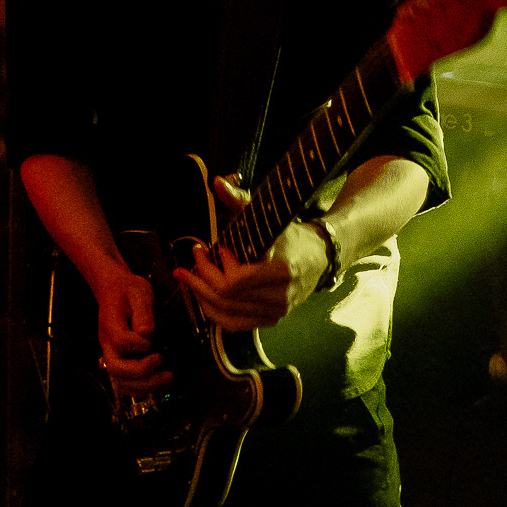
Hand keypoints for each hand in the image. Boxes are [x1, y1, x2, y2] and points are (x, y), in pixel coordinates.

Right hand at [93, 262, 171, 396]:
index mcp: (110, 325)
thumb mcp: (139, 291)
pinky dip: (142, 388)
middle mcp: (107, 344)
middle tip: (165, 370)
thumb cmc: (129, 290)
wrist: (116, 291)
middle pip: (115, 369)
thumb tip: (147, 332)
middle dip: (142, 374)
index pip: (120, 341)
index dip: (138, 344)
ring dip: (144, 386)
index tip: (153, 336)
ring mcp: (112, 355)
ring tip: (167, 378)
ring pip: (119, 382)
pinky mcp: (120, 361)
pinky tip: (159, 381)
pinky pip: (125, 383)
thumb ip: (143, 311)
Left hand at [172, 175, 326, 330]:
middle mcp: (280, 298)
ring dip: (201, 294)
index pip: (236, 281)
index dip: (218, 266)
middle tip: (194, 256)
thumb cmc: (291, 235)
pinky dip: (212, 311)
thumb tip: (217, 182)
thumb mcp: (269, 217)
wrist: (319, 257)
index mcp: (282, 271)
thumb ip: (241, 202)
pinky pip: (233, 324)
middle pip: (226, 297)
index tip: (215, 247)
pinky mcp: (269, 321)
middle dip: (202, 277)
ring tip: (187, 275)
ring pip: (225, 313)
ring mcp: (275, 313)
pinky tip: (200, 295)